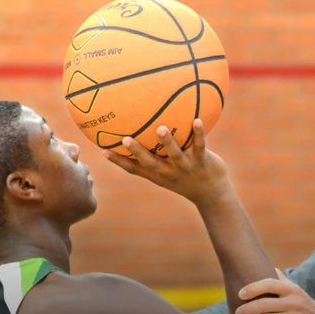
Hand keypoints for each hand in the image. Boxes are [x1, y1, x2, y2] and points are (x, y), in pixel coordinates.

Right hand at [103, 119, 230, 206]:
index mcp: (158, 175)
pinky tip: (197, 119)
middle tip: (125, 139)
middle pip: (151, 163)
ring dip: (168, 142)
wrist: (212, 193)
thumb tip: (144, 133)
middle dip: (138, 152)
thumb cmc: (187, 178)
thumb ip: (155, 156)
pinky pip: (200, 146)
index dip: (118, 161)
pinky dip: (199, 133)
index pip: (134, 169)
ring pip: (175, 155)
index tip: (102, 150)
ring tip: (160, 129)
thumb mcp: (168, 172)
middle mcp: (169, 172)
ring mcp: (185, 168)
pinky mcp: (202, 162)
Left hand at [236, 270, 314, 313]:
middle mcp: (294, 302)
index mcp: (291, 289)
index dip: (252, 288)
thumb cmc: (303, 305)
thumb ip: (282, 280)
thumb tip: (268, 267)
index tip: (240, 294)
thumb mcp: (295, 290)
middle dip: (247, 310)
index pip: (269, 284)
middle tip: (237, 313)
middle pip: (264, 304)